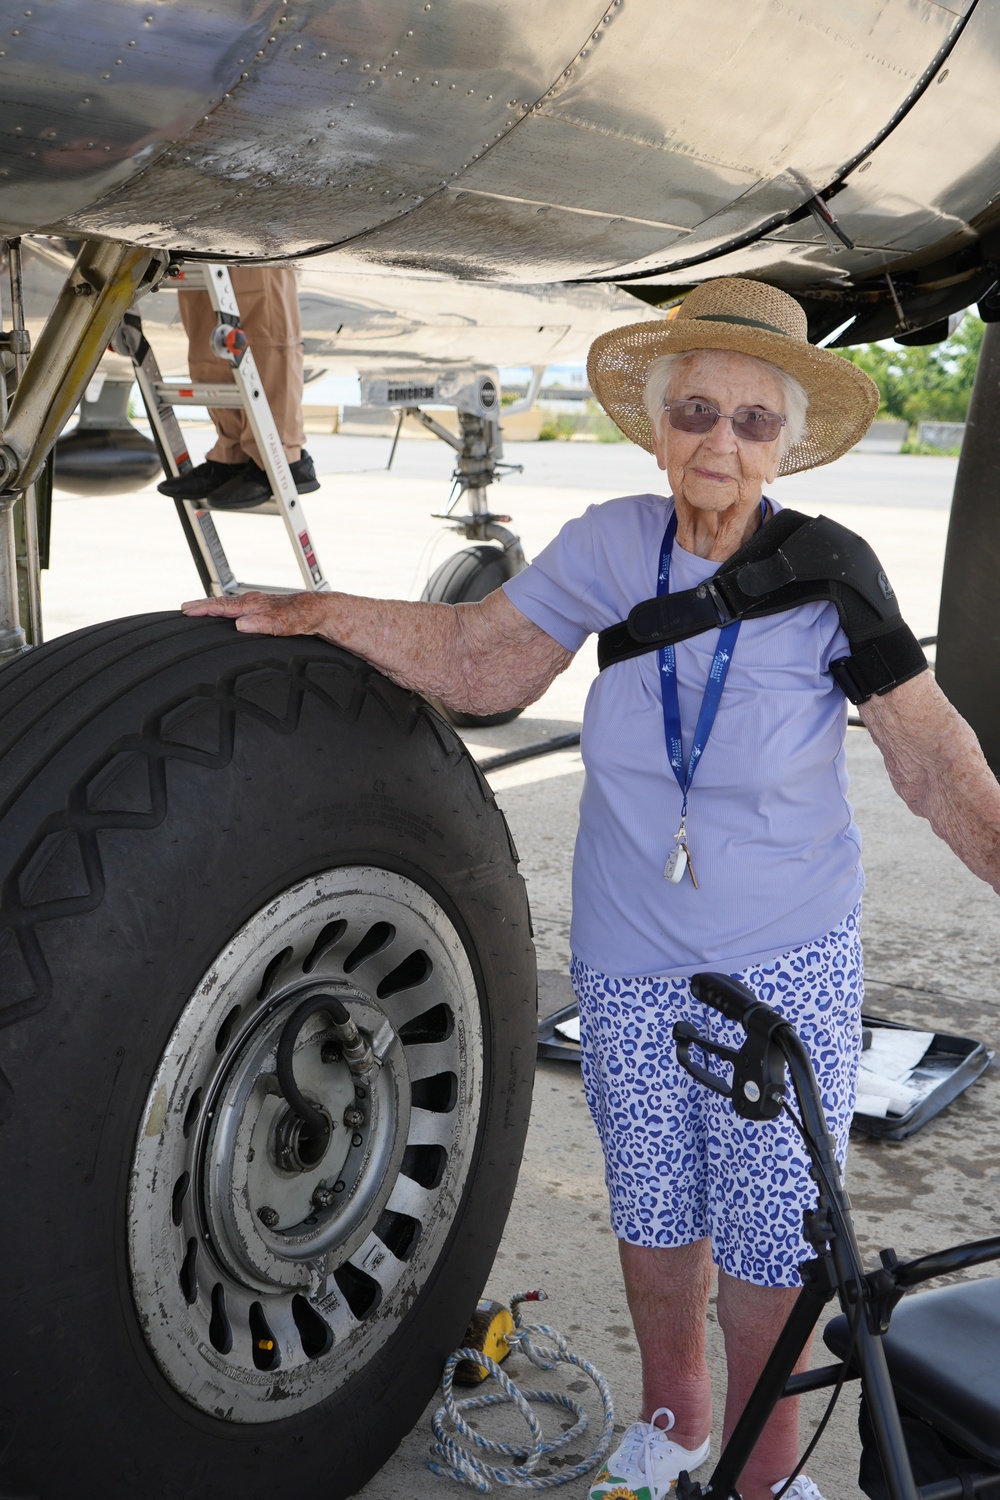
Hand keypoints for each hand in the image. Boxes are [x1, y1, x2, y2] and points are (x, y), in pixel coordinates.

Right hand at [181, 590, 331, 637]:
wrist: (335, 613)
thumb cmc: (317, 616)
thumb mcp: (294, 623)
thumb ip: (269, 623)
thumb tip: (240, 624)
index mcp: (261, 606)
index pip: (226, 606)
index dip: (205, 609)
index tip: (186, 612)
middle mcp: (260, 605)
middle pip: (226, 604)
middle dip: (204, 606)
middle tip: (183, 609)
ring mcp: (266, 609)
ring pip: (235, 607)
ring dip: (217, 610)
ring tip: (200, 612)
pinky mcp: (272, 616)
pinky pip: (246, 614)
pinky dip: (232, 615)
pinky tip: (232, 621)